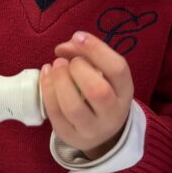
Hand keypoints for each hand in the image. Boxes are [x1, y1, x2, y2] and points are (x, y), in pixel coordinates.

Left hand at [40, 31, 133, 159]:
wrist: (102, 133)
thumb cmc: (100, 95)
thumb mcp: (102, 74)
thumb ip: (86, 55)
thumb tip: (62, 48)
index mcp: (125, 91)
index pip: (118, 69)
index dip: (97, 49)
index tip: (78, 36)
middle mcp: (113, 113)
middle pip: (98, 91)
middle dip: (77, 69)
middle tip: (66, 61)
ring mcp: (92, 128)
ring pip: (73, 106)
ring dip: (59, 81)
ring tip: (54, 67)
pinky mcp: (71, 136)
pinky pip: (56, 114)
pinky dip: (47, 91)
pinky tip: (46, 76)